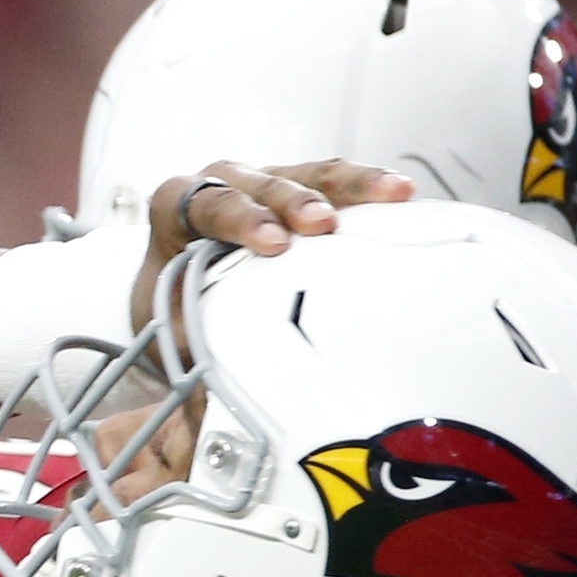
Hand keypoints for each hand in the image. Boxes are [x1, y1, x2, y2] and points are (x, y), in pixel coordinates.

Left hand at [135, 158, 415, 324]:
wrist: (180, 298)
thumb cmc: (175, 311)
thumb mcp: (172, 327)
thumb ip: (189, 344)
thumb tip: (212, 401)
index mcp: (178, 209)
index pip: (207, 206)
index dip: (241, 220)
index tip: (274, 244)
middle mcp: (223, 185)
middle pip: (263, 184)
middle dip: (295, 202)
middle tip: (323, 223)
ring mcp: (267, 184)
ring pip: (310, 176)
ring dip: (351, 185)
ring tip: (394, 194)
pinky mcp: (304, 190)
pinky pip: (338, 185)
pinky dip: (370, 192)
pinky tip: (404, 196)